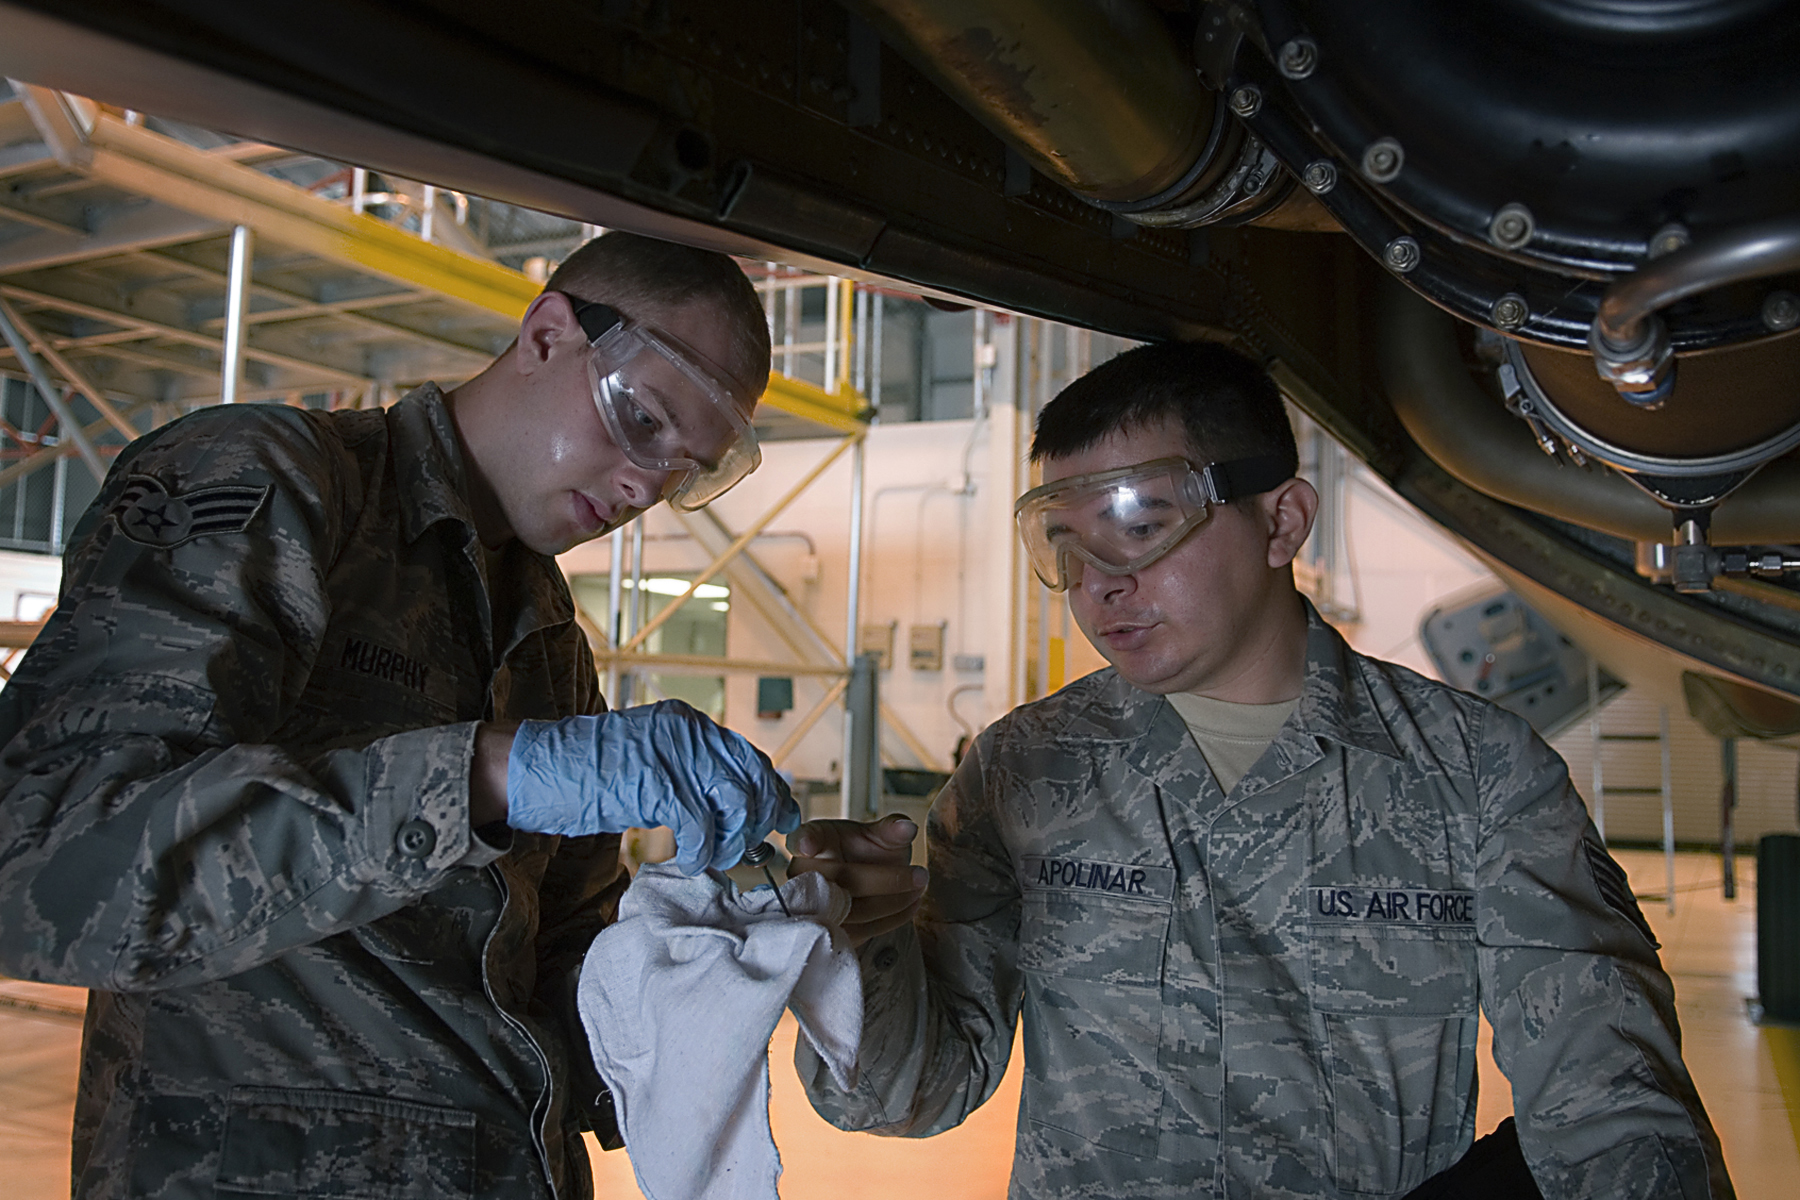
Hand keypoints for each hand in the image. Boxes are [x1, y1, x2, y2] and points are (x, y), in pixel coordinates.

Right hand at [505, 700, 800, 872]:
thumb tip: (733, 808)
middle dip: (761, 819)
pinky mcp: (654, 784)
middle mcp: (688, 732)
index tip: (783, 822)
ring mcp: (673, 755)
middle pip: (755, 777)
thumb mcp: (652, 761)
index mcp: (689, 724)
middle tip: (749, 848)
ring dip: (733, 839)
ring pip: (736, 802)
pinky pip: (700, 827)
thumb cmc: (590, 774)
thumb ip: (690, 773)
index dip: (773, 793)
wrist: (538, 769)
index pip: (751, 757)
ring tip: (716, 856)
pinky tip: (693, 862)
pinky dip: (702, 852)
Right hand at [786, 814, 926, 946]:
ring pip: (851, 910)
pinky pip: (860, 932)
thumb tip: (907, 828)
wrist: (870, 880)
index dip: (803, 842)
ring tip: (920, 887)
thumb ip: (891, 829)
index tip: (808, 845)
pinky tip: (911, 904)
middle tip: (921, 875)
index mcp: (812, 840)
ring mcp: (813, 905)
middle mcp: (804, 874)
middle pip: (839, 878)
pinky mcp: (828, 932)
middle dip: (885, 879)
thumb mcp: (879, 834)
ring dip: (892, 902)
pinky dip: (890, 920)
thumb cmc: (865, 852)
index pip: (802, 838)